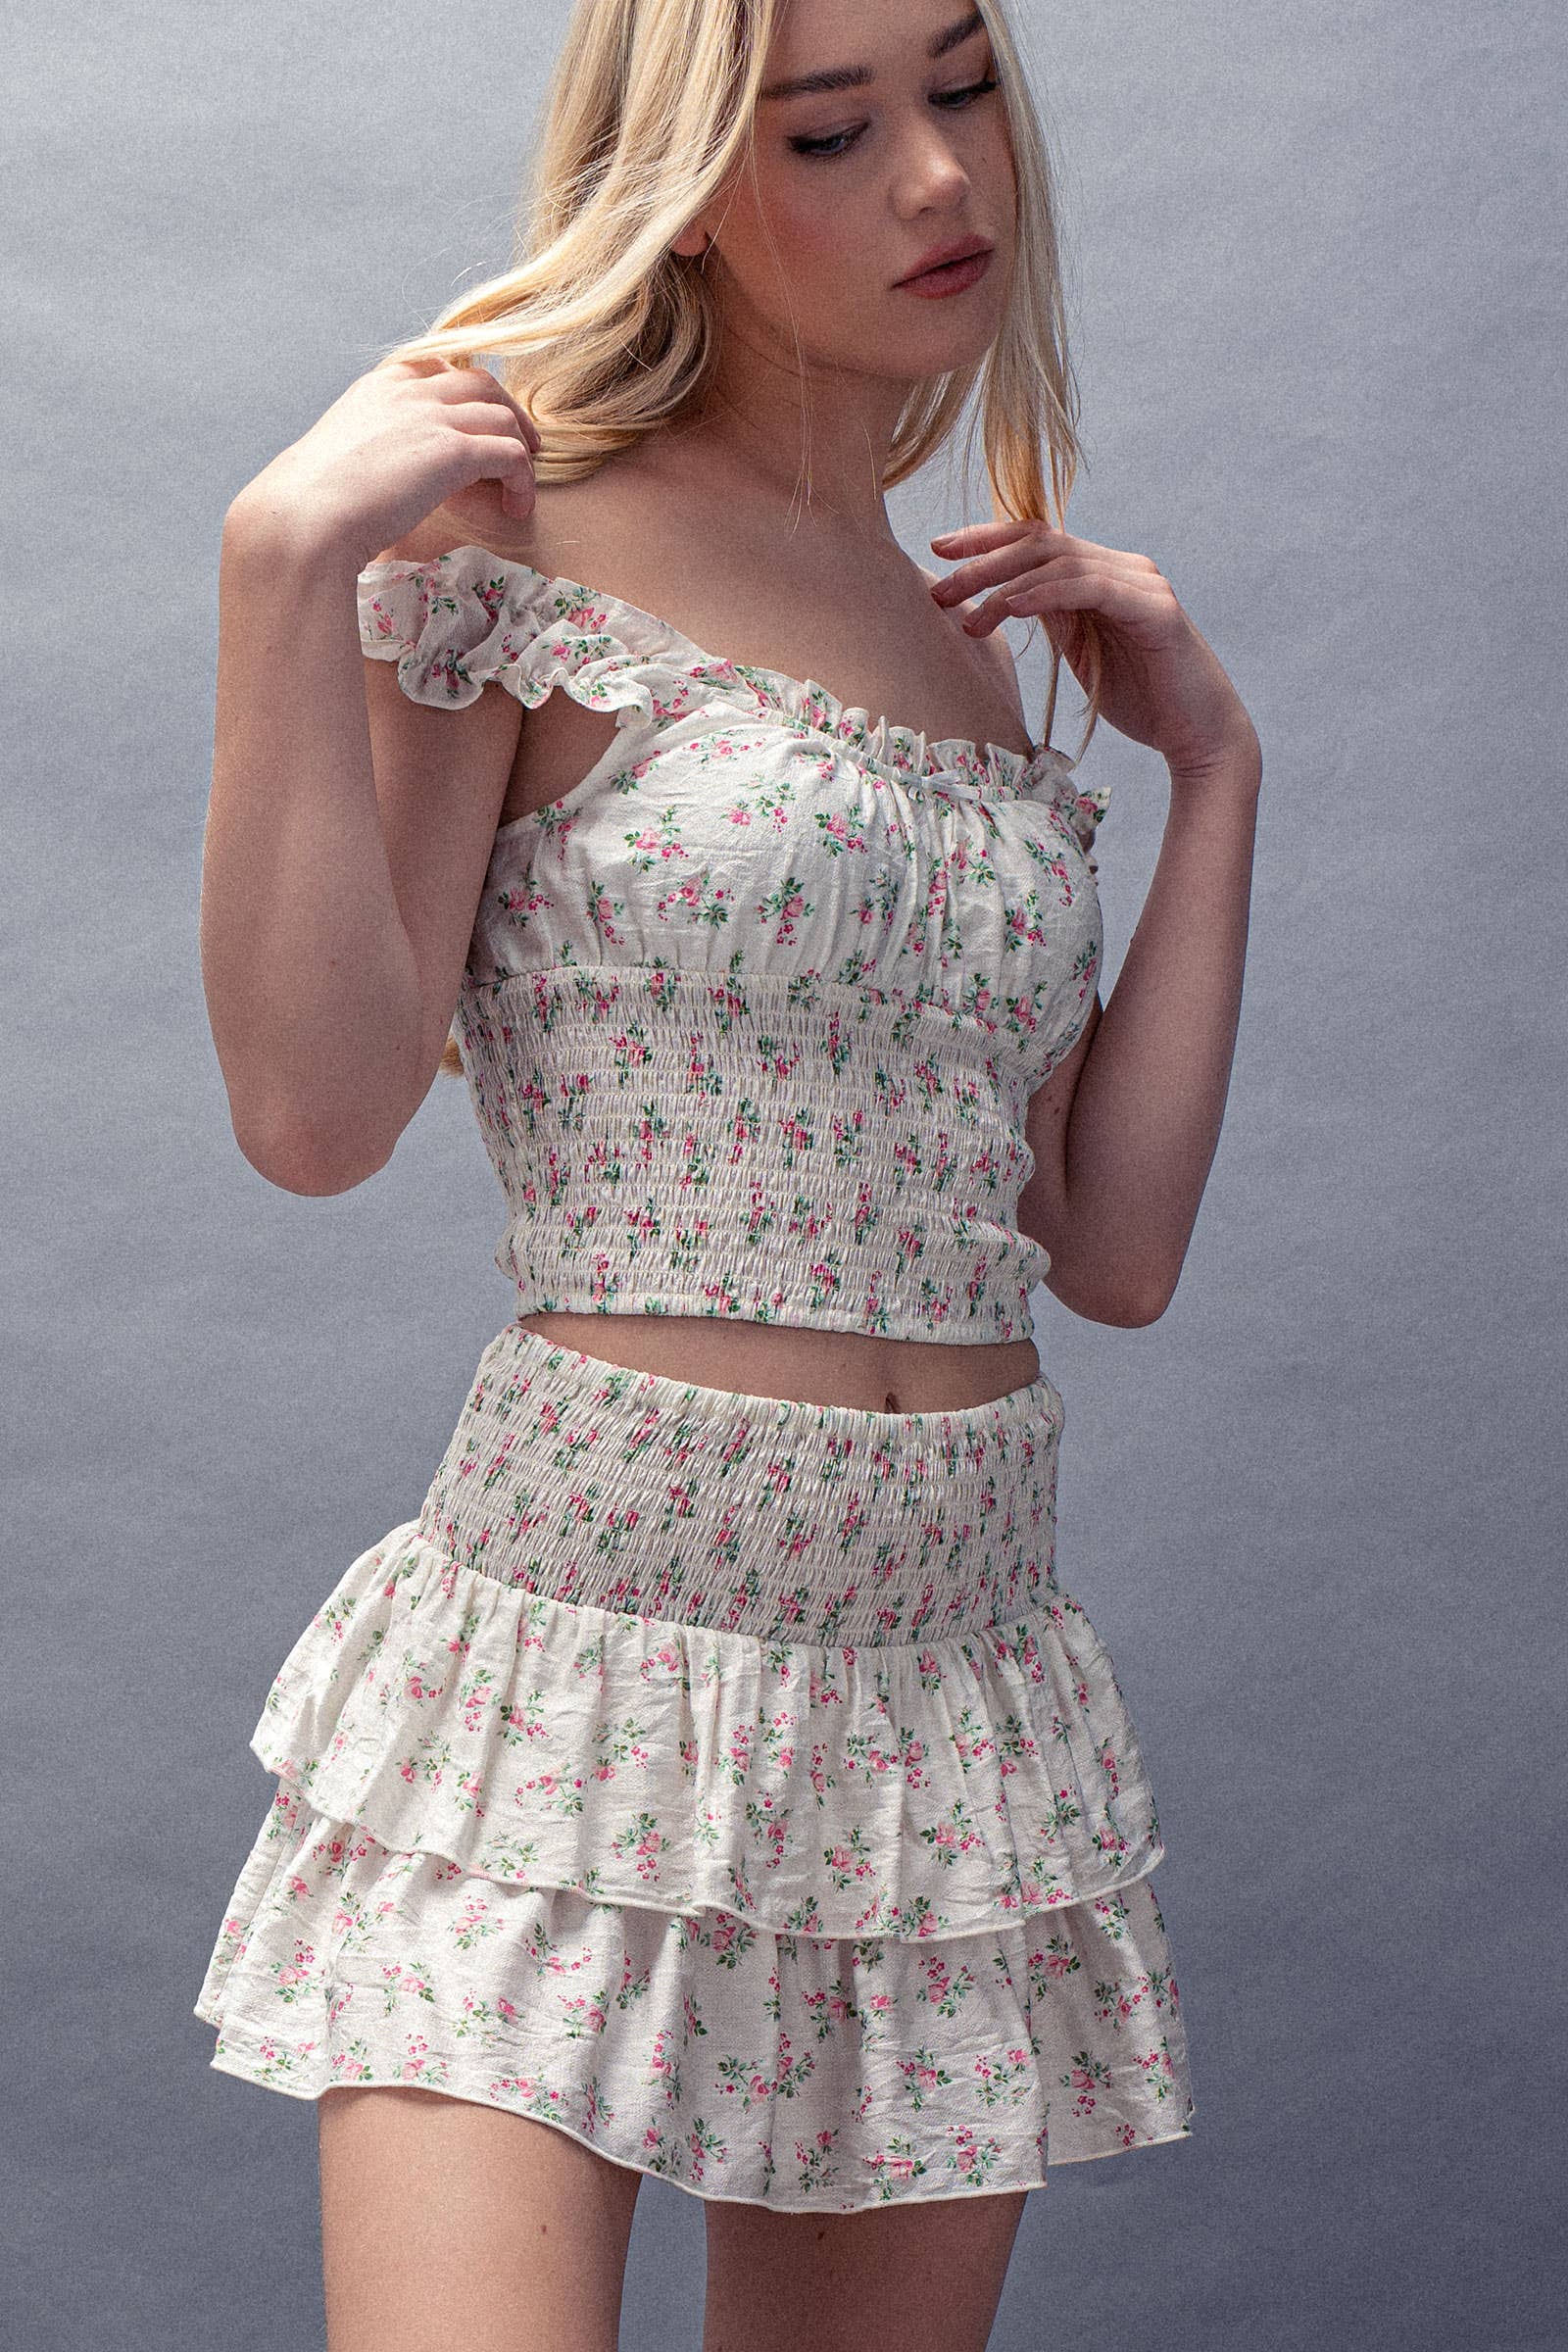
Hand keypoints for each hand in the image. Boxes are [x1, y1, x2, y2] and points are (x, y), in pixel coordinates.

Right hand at [229, 355, 541, 569]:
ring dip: (520, 450)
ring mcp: (432, 417)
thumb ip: (369, 452)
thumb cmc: (312, 504)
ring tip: (520, 485)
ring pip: (502, 416)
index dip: (467, 395)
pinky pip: (510, 455)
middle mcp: (408, 392)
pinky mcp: (452, 452)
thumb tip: (381, 478)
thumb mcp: (340, 459)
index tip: (476, 423)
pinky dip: (522, 480)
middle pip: (481, 383)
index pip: (437, 369)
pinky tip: (516, 507)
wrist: (306, 516)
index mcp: (378, 388)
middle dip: (507, 412)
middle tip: (520, 447)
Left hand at [929, 520, 1256, 777]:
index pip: (1037, 538)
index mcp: (1102, 574)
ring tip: (966, 612)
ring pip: (1060, 561)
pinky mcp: (1156, 609)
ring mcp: (1142, 584)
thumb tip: (1006, 595)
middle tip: (939, 584)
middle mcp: (1123, 567)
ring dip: (1004, 584)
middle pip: (1041, 541)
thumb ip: (1055, 617)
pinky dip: (1046, 593)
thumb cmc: (1141, 699)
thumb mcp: (1082, 652)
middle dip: (983, 559)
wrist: (1199, 735)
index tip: (939, 550)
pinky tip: (1012, 607)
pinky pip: (1091, 588)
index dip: (986, 538)